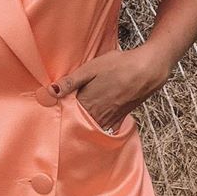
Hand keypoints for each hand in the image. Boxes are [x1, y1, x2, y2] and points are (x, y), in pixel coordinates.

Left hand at [52, 46, 172, 131]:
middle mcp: (98, 114)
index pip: (66, 114)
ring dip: (83, 126)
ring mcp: (111, 118)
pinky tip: (97, 126)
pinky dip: (100, 129)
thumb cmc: (119, 66)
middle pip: (78, 123)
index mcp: (87, 102)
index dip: (58, 112)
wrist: (147, 70)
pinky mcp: (122, 117)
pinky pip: (108, 129)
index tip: (50, 111)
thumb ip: (70, 82)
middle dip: (69, 121)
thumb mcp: (90, 69)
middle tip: (59, 120)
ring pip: (92, 127)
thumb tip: (49, 92)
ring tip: (75, 122)